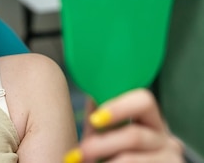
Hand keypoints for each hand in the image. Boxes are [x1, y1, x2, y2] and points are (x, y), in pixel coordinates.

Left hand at [64, 89, 183, 162]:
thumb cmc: (113, 154)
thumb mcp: (105, 133)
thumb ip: (100, 114)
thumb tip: (92, 96)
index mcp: (150, 120)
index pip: (143, 101)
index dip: (118, 108)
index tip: (94, 120)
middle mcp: (165, 139)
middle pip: (134, 136)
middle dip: (102, 144)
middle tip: (81, 152)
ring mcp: (170, 159)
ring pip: (130, 158)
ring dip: (105, 161)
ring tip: (84, 162)